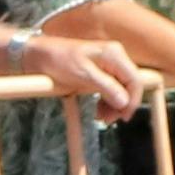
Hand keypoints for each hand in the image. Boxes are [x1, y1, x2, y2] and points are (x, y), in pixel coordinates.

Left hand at [24, 28, 146, 114]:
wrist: (39, 55)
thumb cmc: (59, 60)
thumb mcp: (82, 75)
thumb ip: (107, 87)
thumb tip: (124, 102)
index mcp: (114, 54)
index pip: (134, 80)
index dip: (133, 100)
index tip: (124, 116)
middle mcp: (116, 57)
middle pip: (129, 85)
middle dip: (122, 104)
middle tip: (109, 119)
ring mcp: (109, 63)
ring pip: (121, 89)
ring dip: (114, 104)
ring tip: (101, 116)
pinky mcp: (102, 70)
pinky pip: (112, 88)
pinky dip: (107, 100)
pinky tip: (99, 109)